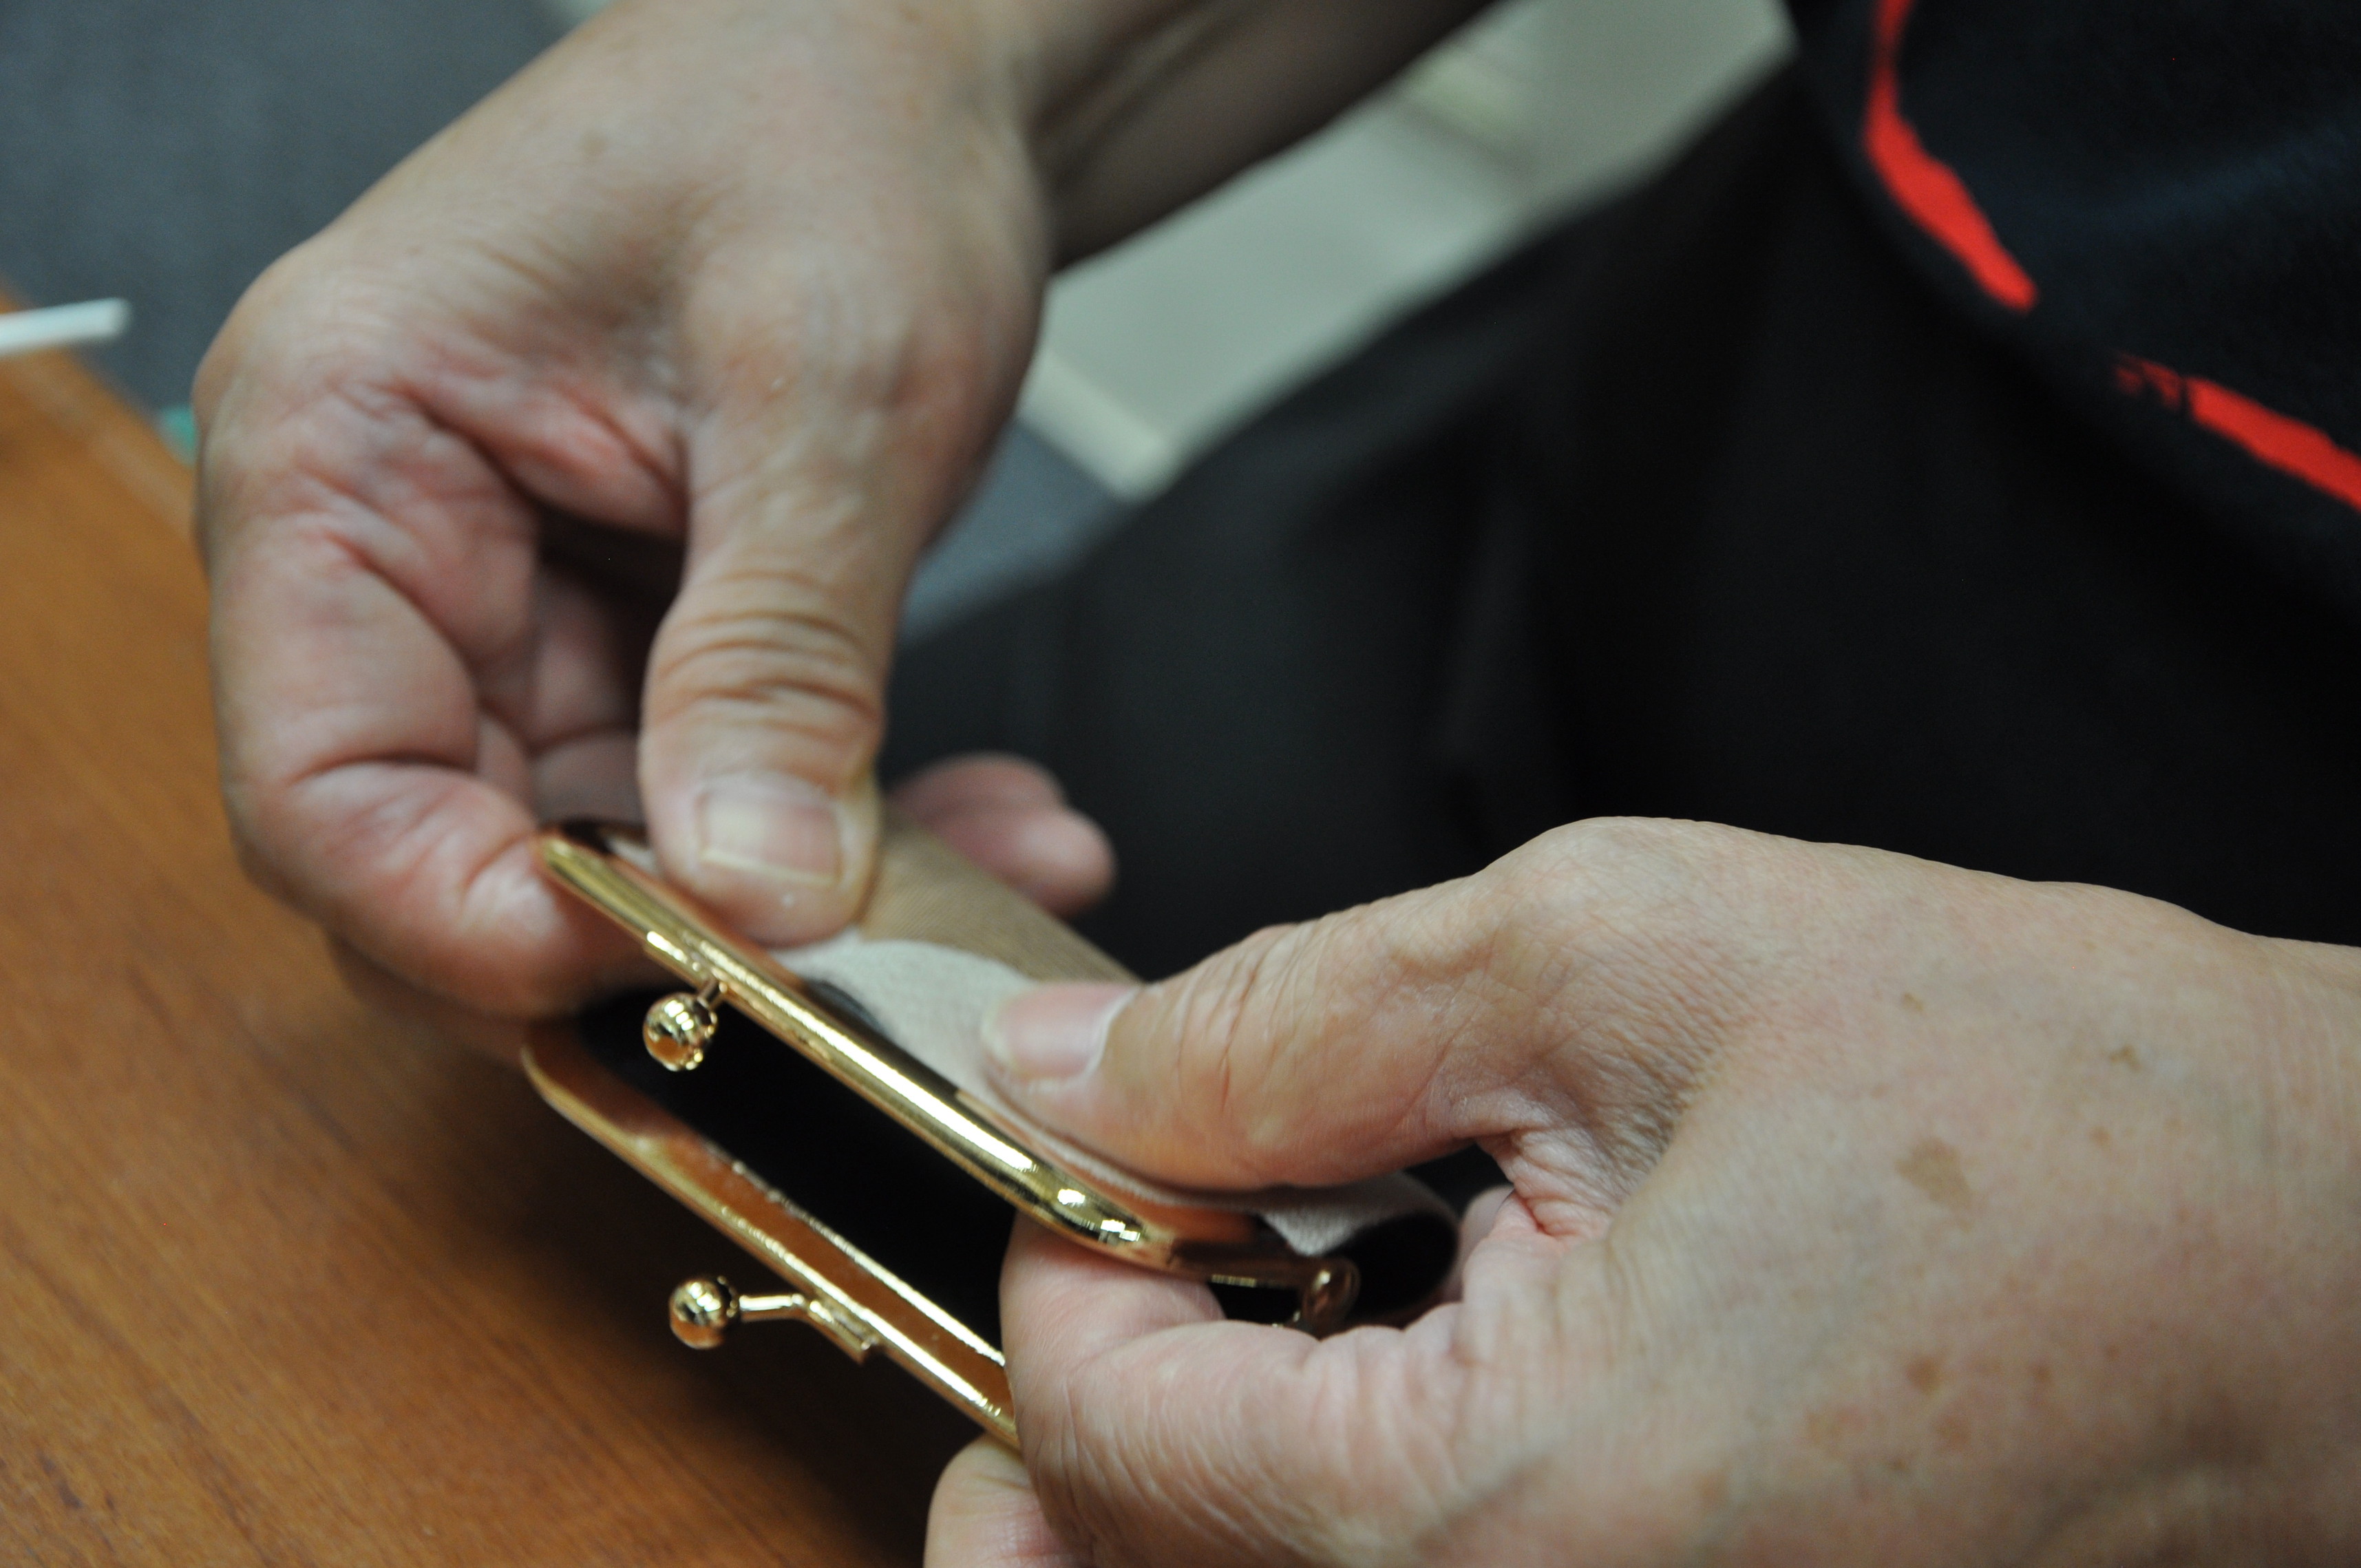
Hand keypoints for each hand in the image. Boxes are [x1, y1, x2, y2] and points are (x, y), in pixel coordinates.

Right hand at [196, 0, 1479, 1022]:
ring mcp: (509, 599)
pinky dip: (829, 837)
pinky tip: (976, 827)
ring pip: (597, 849)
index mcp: (341, 451)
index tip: (671, 968)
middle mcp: (392, 547)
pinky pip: (698, 797)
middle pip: (445, 851)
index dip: (469, 922)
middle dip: (650, 938)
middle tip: (849, 970)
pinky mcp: (626, 629)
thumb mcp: (824, 397)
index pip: (323, 788)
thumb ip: (778, 658)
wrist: (914, 61)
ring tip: (978, 878)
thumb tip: (754, 898)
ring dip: (778, 903)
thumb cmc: (826, 131)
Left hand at [928, 819, 2360, 1564]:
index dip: (1072, 1243)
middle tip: (1196, 1209)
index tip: (1142, 1122)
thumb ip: (1288, 1018)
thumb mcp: (1612, 957)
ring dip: (1231, 1421)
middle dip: (1120, 1373)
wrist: (2313, 1256)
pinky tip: (1442, 1325)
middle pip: (1142, 1560)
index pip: (1094, 1436)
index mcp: (1495, 1528)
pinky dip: (1357, 1464)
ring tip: (1344, 1248)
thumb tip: (1072, 1063)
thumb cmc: (2043, 1104)